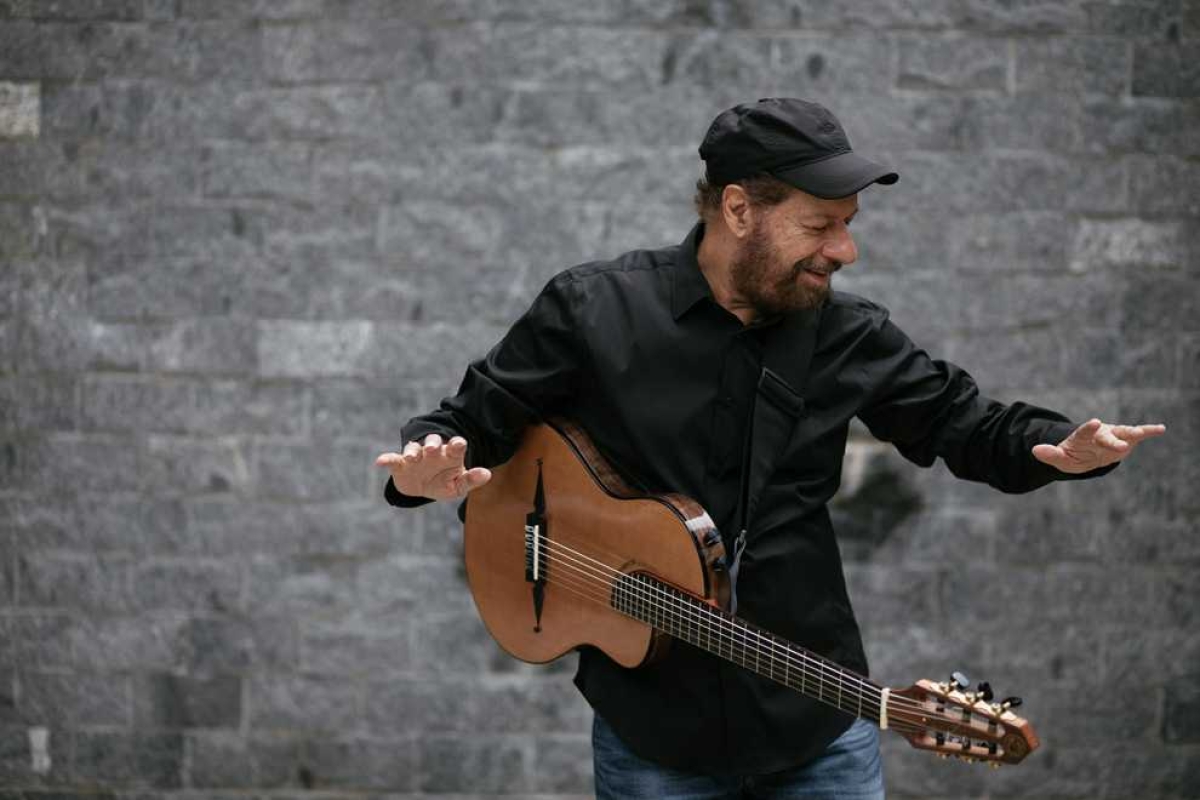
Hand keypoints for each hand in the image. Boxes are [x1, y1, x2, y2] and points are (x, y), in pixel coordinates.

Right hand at [374, 434, 491, 500]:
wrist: (422, 488)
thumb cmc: (445, 483)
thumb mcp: (459, 485)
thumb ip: (471, 480)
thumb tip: (487, 474)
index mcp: (450, 455)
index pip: (455, 446)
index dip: (457, 444)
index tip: (459, 444)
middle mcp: (432, 451)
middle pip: (433, 442)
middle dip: (433, 443)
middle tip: (433, 449)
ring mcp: (416, 456)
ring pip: (413, 448)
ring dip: (412, 451)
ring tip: (412, 457)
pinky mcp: (400, 464)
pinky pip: (393, 459)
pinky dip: (386, 459)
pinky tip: (380, 461)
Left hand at [1031, 419, 1165, 473]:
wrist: (1087, 452)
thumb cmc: (1073, 455)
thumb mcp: (1060, 458)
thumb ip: (1049, 454)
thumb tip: (1034, 451)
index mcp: (1082, 437)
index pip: (1083, 433)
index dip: (1088, 429)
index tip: (1093, 422)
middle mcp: (1099, 433)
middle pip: (1106, 436)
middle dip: (1113, 441)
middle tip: (1122, 446)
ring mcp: (1114, 435)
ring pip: (1124, 433)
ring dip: (1133, 434)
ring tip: (1145, 432)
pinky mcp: (1126, 438)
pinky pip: (1138, 434)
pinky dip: (1149, 431)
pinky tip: (1161, 429)